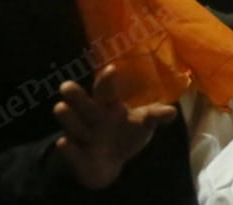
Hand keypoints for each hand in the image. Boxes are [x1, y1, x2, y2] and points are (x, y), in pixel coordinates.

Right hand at [53, 66, 177, 189]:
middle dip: (76, 96)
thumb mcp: (143, 123)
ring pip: (74, 126)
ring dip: (68, 118)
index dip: (108, 80)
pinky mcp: (78, 158)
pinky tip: (63, 142)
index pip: (107, 91)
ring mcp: (83, 137)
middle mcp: (93, 118)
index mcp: (109, 106)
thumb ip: (155, 115)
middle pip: (85, 105)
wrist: (108, 164)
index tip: (111, 69)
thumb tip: (172, 112)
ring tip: (60, 107)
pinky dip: (69, 150)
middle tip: (66, 85)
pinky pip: (72, 153)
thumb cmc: (125, 133)